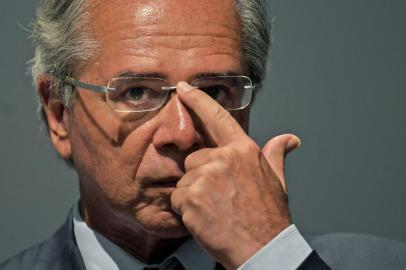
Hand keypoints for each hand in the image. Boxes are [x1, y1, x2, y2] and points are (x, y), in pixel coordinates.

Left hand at [171, 82, 300, 269]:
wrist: (262, 248)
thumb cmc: (269, 216)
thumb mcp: (277, 181)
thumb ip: (276, 155)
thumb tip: (289, 139)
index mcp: (244, 150)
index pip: (217, 117)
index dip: (197, 100)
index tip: (183, 88)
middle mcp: (223, 158)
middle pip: (194, 158)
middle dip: (200, 175)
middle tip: (218, 197)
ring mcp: (205, 177)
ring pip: (185, 179)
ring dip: (193, 195)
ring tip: (214, 209)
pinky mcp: (191, 197)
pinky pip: (177, 198)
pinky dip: (186, 210)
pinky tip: (205, 218)